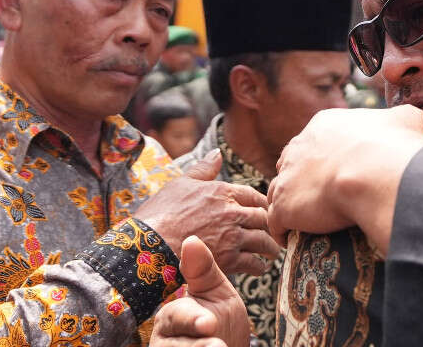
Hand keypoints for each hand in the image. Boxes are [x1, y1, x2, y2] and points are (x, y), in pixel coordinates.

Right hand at [135, 150, 280, 275]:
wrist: (149, 247)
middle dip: (269, 224)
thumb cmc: (160, 214)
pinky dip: (259, 266)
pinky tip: (259, 268)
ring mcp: (232, 236)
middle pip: (263, 217)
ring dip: (269, 247)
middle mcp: (232, 212)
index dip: (262, 203)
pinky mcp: (229, 260)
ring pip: (262, 240)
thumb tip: (217, 154)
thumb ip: (203, 170)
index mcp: (222, 191)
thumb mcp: (180, 184)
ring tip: (271, 251)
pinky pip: (253, 262)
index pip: (253, 195)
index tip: (265, 210)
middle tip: (273, 230)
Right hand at [149, 236, 249, 346]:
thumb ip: (203, 271)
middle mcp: (167, 343)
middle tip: (217, 345)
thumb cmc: (219, 323)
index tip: (209, 323)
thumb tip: (192, 239)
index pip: (178, 318)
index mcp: (172, 318)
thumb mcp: (215, 294)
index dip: (192, 321)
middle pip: (173, 346)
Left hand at [268, 106, 422, 251]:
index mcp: (325, 125)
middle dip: (302, 177)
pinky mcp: (284, 205)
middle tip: (319, 196)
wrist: (375, 172)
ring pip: (279, 189)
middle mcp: (300, 146)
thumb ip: (401, 120)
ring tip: (303, 220)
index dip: (325, 156)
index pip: (316, 139)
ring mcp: (288, 176)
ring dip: (289, 203)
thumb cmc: (393, 146)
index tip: (336, 172)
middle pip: (292, 162)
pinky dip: (282, 230)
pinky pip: (275, 221)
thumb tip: (411, 123)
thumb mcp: (405, 121)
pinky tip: (293, 240)